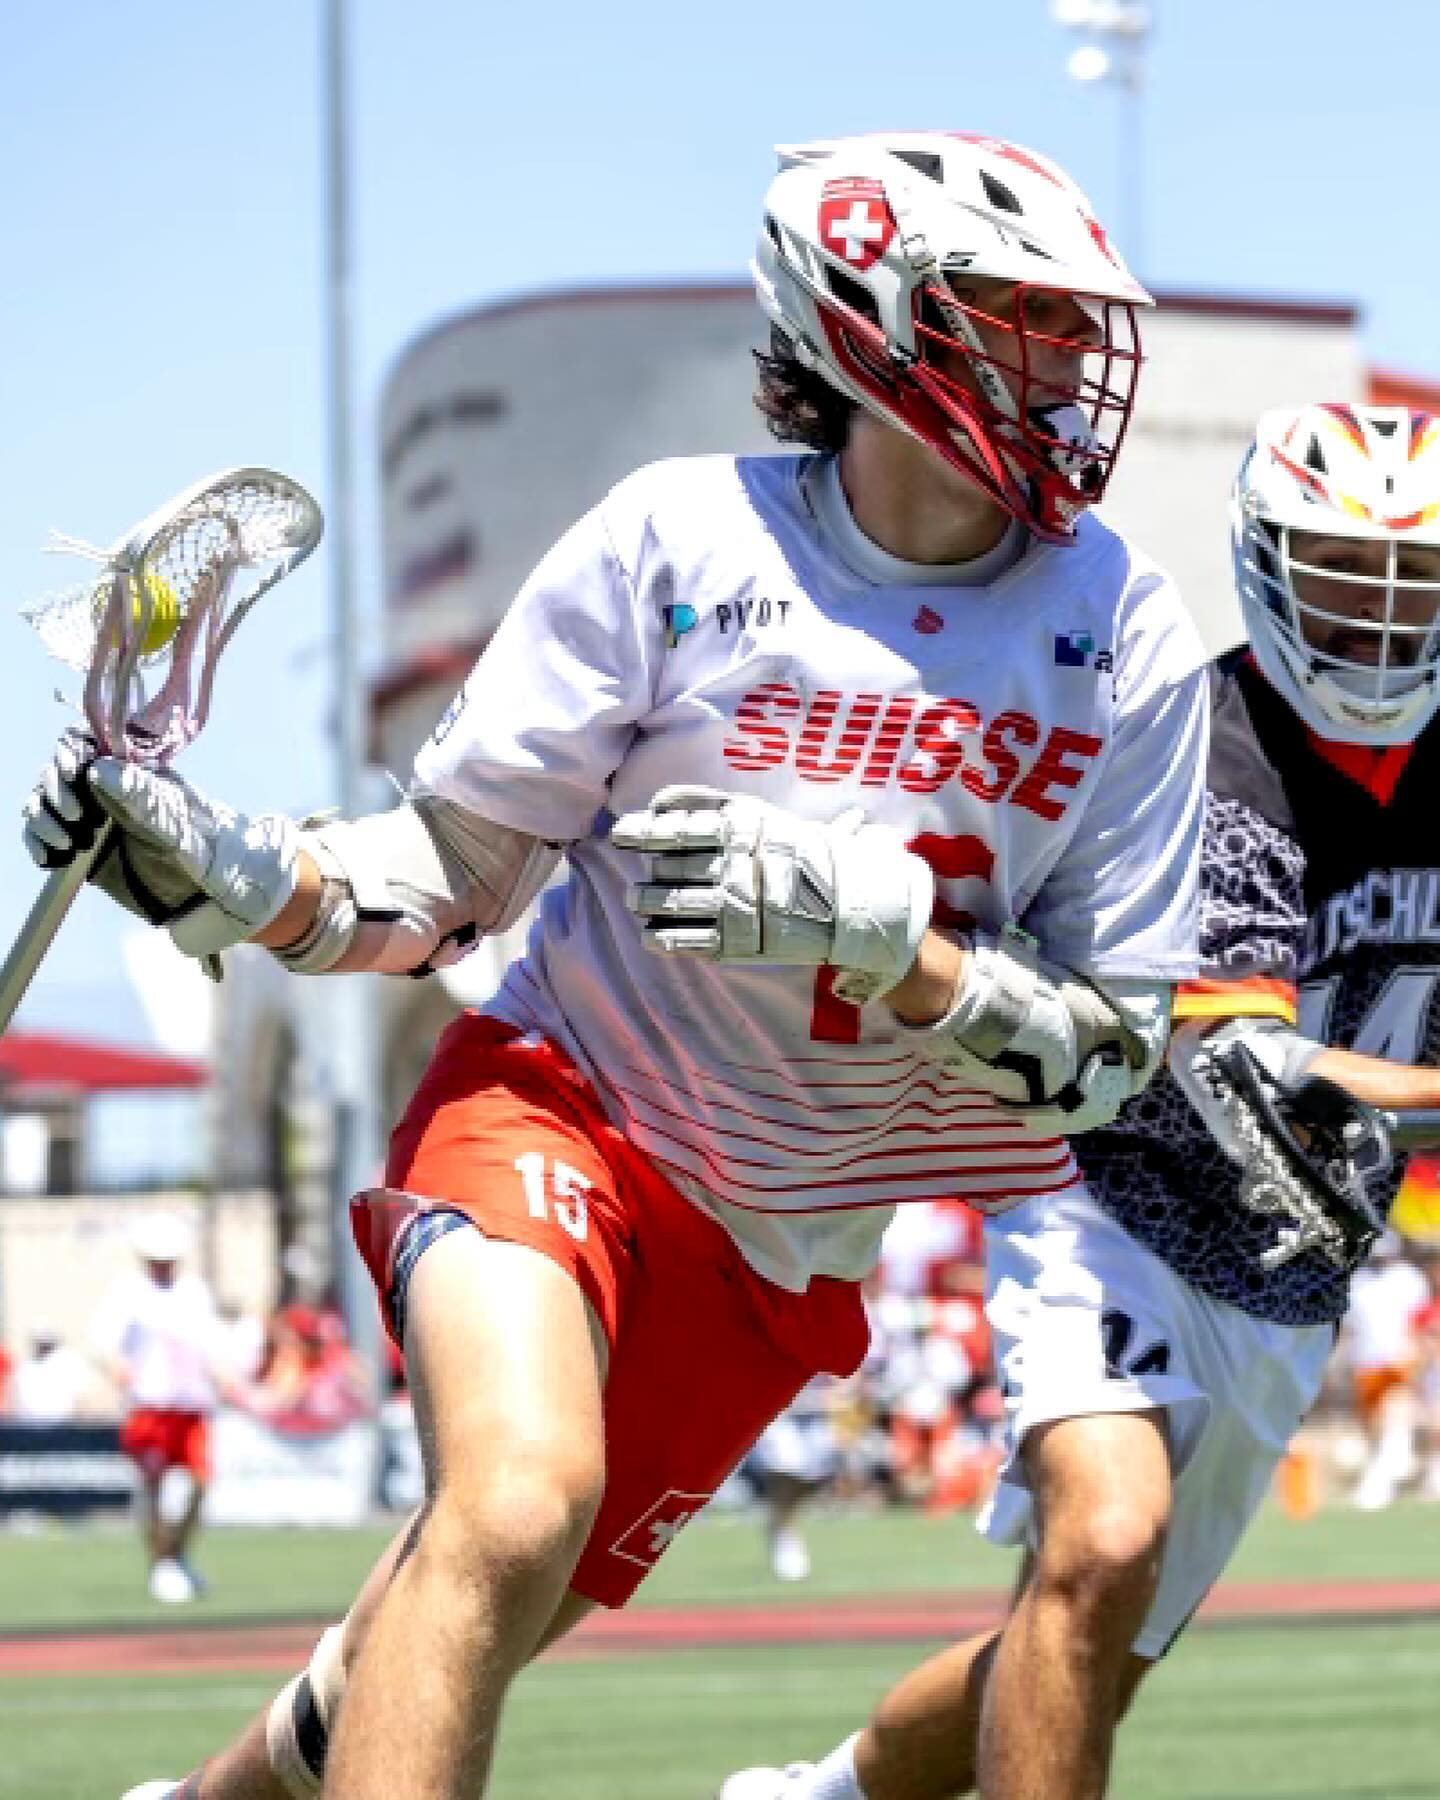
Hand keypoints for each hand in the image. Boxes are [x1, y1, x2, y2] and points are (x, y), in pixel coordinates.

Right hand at [22, 730, 300, 957]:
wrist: (227, 898)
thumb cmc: (215, 854)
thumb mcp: (180, 826)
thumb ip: (142, 798)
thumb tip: (99, 768)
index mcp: (136, 774)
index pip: (86, 744)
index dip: (71, 752)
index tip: (75, 772)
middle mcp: (112, 792)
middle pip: (58, 772)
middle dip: (56, 789)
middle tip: (79, 818)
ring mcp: (96, 822)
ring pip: (46, 803)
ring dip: (43, 817)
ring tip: (67, 844)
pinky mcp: (86, 854)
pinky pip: (46, 838)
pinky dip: (38, 843)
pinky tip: (52, 859)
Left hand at [610, 784, 933, 1002]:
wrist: (852, 902)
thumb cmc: (805, 853)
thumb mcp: (762, 817)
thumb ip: (712, 805)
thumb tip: (659, 802)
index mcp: (742, 826)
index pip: (683, 823)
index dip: (646, 828)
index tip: (621, 831)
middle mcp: (733, 861)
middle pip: (673, 862)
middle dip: (650, 867)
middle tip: (637, 870)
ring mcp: (735, 903)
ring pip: (673, 900)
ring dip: (647, 901)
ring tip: (635, 900)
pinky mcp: (739, 941)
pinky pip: (690, 939)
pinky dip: (664, 938)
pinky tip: (649, 937)